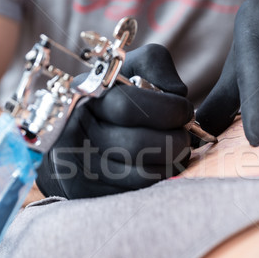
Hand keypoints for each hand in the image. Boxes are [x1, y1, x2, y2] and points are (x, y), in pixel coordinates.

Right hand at [36, 44, 192, 198]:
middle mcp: (73, 132)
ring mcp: (78, 167)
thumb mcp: (128, 66)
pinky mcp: (88, 192)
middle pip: (137, 145)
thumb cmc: (112, 94)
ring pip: (143, 175)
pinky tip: (163, 163)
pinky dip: (161, 177)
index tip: (185, 110)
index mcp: (82, 95)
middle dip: (175, 139)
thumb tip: (176, 94)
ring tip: (178, 148)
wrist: (74, 129)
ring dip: (173, 161)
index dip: (167, 109)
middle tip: (186, 134)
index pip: (127, 106)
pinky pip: (138, 192)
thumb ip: (155, 65)